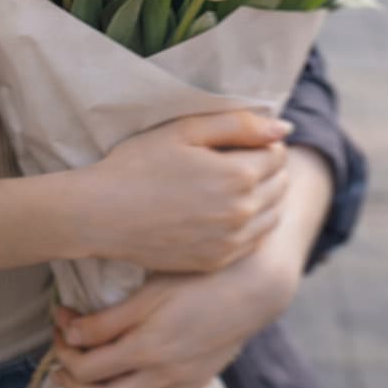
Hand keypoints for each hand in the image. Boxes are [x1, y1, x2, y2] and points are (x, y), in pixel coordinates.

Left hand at [51, 225, 301, 387]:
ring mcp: (175, 382)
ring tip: (68, 383)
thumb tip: (69, 331)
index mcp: (144, 341)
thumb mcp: (151, 290)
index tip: (58, 317)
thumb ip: (110, 318)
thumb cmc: (200, 279)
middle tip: (57, 348)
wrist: (253, 289)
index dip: (63, 338)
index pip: (86, 355)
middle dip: (67, 368)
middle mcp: (158, 369)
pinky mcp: (191, 387)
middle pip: (95, 383)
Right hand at [74, 110, 292, 274]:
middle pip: (280, 185)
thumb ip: (238, 125)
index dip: (260, 143)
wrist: (101, 214)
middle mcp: (242, 213)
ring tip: (227, 186)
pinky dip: (249, 225)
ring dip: (262, 198)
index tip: (234, 142)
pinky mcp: (216, 261)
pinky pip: (253, 242)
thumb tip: (285, 129)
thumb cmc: (137, 164)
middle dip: (265, 169)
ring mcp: (231, 242)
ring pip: (272, 215)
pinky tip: (221, 212)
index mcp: (239, 176)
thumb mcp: (184, 131)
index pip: (277, 154)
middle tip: (230, 161)